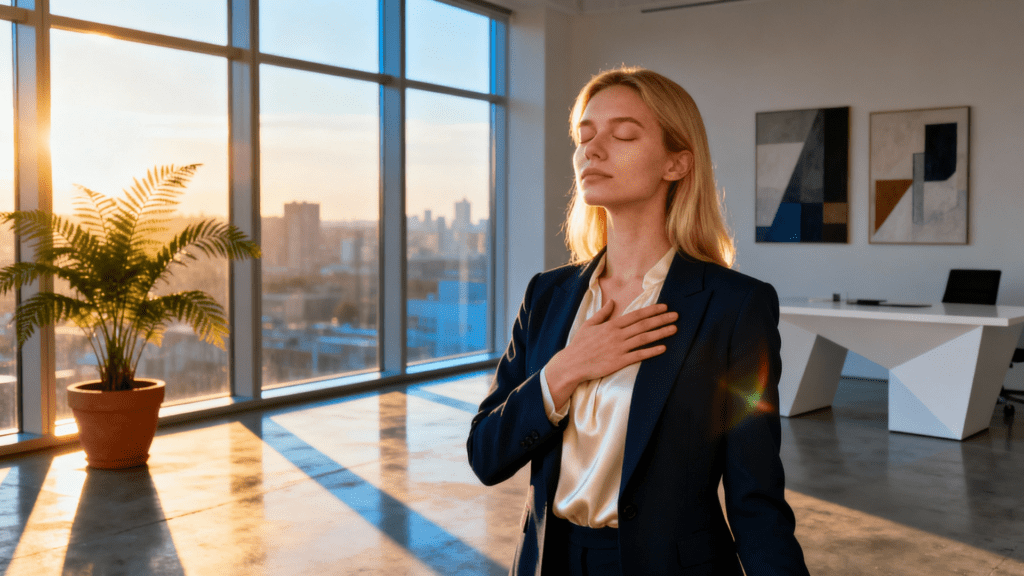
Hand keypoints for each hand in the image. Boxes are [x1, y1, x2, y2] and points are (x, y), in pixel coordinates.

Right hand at [545, 301, 677, 408]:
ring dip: (660, 333)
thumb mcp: (589, 324)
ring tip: (674, 329)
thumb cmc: (579, 344)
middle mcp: (617, 335)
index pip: (635, 315)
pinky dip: (651, 351)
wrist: (572, 364)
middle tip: (676, 316)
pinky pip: (639, 355)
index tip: (664, 307)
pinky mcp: (619, 362)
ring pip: (644, 338)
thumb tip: (612, 301)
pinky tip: (663, 348)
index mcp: (611, 325)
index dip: (651, 310)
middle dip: (661, 319)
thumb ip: (603, 313)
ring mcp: (619, 348)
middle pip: (643, 325)